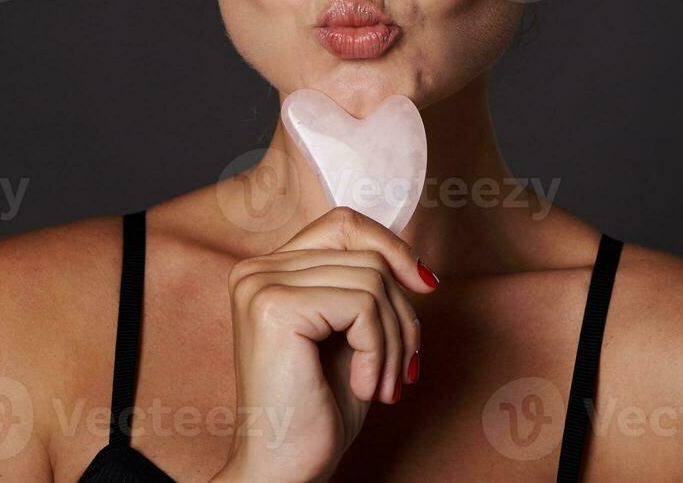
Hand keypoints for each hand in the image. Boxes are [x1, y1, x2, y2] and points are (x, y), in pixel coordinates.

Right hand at [212, 206, 437, 482]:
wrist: (284, 470)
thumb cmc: (319, 410)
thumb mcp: (350, 336)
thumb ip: (366, 288)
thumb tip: (416, 263)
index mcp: (268, 270)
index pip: (344, 224)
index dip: (392, 248)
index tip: (426, 286)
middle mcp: (256, 269)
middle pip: (366, 256)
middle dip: (403, 314)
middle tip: (404, 369)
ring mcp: (262, 285)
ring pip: (372, 280)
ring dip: (396, 340)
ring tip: (386, 384)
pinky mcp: (276, 307)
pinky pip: (363, 306)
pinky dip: (380, 351)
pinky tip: (367, 389)